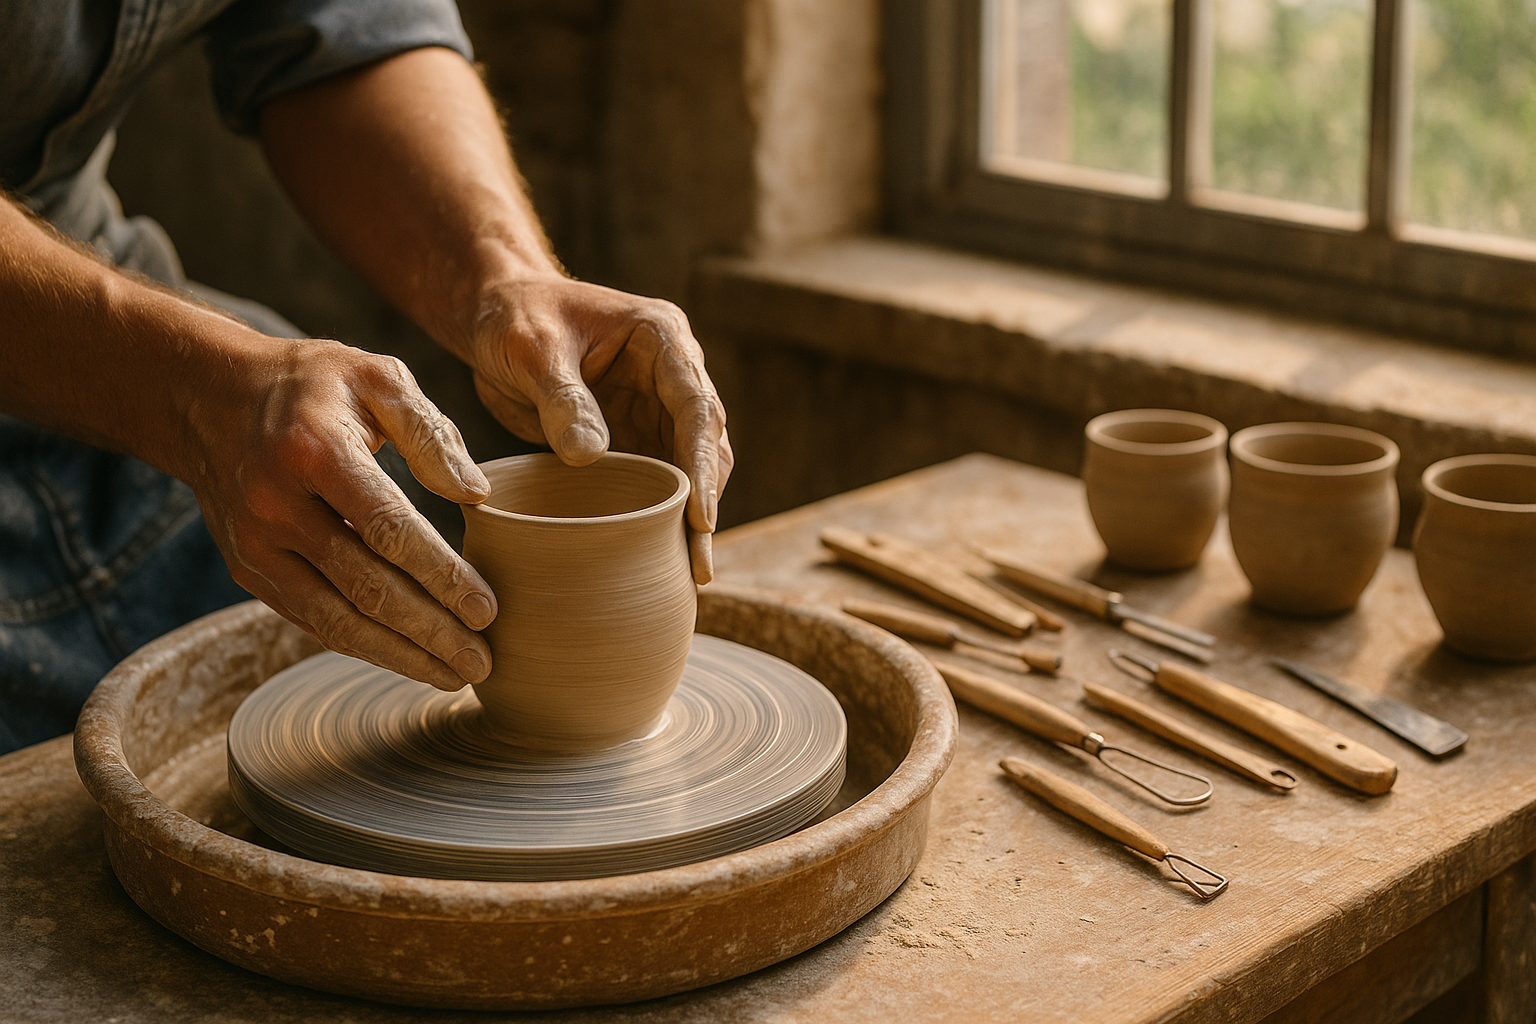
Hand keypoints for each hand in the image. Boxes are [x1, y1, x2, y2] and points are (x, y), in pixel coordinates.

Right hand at [186, 336, 498, 689]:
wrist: (210, 396)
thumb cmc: (314, 385)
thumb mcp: (376, 377)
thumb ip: (430, 431)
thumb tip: (475, 493)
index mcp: (314, 452)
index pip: (388, 529)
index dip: (440, 575)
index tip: (487, 609)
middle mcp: (276, 505)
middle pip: (364, 586)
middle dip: (429, 632)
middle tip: (482, 662)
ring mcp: (255, 545)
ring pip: (334, 617)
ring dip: (398, 655)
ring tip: (454, 676)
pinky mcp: (247, 570)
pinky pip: (311, 618)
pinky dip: (361, 644)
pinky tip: (406, 658)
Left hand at [466, 273, 732, 582]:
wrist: (494, 315)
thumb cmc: (514, 318)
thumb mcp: (532, 349)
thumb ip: (562, 397)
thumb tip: (591, 455)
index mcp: (662, 339)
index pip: (697, 408)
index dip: (702, 465)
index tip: (702, 517)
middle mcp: (672, 376)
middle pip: (705, 447)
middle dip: (705, 507)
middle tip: (698, 567)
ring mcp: (655, 409)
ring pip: (687, 470)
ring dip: (689, 520)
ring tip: (689, 576)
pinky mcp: (632, 437)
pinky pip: (655, 481)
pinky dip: (658, 518)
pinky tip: (657, 559)